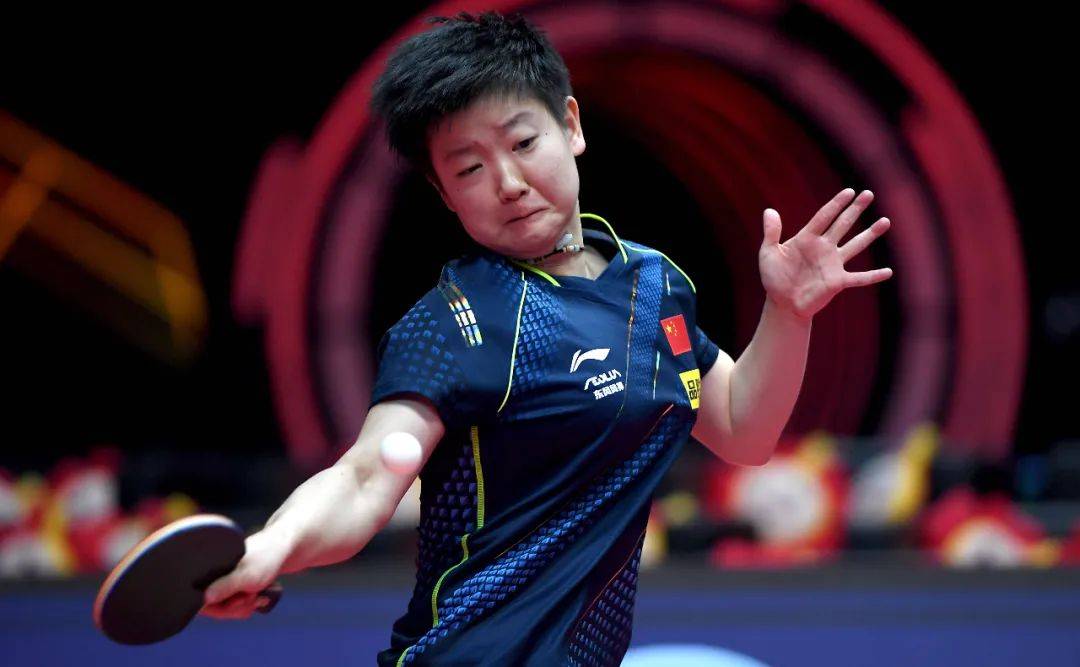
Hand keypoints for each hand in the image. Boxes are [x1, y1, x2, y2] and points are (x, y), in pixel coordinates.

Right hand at [200, 529, 289, 619]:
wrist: (286, 551)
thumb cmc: (266, 558)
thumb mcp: (246, 576)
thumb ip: (226, 586)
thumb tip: (205, 598)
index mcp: (210, 570)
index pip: (199, 601)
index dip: (218, 608)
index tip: (238, 601)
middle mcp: (214, 577)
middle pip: (215, 608)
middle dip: (237, 607)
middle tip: (252, 596)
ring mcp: (225, 582)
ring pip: (228, 608)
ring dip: (245, 606)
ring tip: (259, 595)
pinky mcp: (235, 586)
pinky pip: (237, 605)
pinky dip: (249, 604)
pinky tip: (261, 597)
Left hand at [759, 188, 892, 319]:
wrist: (782, 304)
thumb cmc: (774, 278)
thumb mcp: (768, 254)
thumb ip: (771, 233)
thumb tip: (769, 210)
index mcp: (807, 238)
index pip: (824, 216)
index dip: (836, 204)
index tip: (849, 191)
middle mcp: (824, 248)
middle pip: (843, 224)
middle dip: (855, 209)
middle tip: (868, 194)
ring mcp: (833, 264)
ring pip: (856, 245)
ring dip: (870, 234)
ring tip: (885, 221)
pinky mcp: (838, 282)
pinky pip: (859, 278)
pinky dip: (873, 276)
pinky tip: (888, 271)